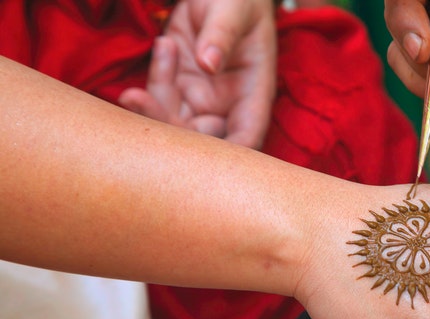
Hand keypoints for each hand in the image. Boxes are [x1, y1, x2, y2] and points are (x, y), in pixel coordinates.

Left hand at [118, 0, 275, 148]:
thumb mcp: (234, 9)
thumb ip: (222, 34)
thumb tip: (209, 63)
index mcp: (254, 93)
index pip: (246, 138)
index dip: (226, 156)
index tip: (193, 154)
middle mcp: (228, 104)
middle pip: (201, 139)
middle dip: (169, 128)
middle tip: (138, 98)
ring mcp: (201, 96)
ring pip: (174, 122)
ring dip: (153, 102)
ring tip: (163, 48)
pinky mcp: (178, 84)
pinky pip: (159, 96)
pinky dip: (155, 76)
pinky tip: (165, 44)